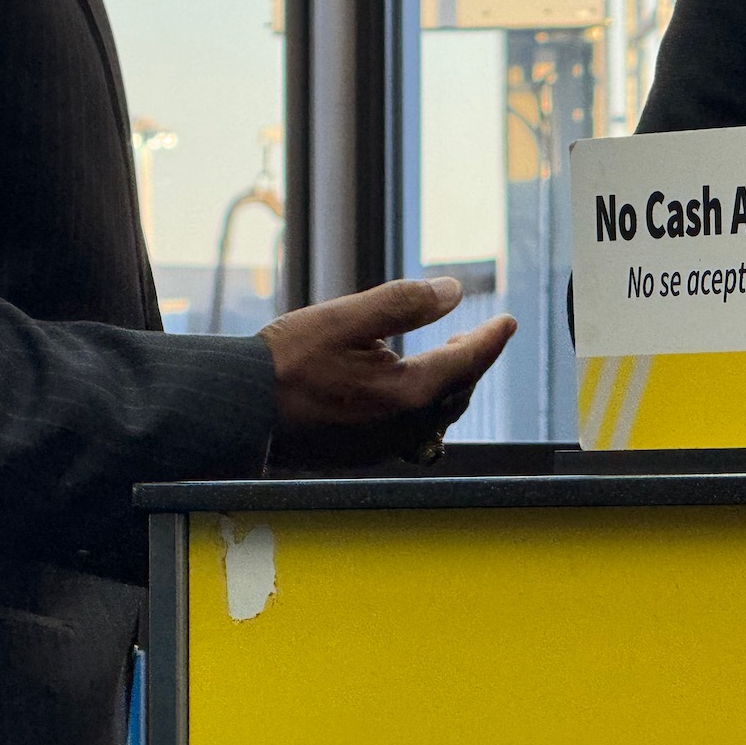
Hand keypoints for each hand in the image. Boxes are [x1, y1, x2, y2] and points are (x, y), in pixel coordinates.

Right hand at [257, 277, 515, 469]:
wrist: (237, 410)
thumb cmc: (286, 362)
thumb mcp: (347, 317)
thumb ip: (404, 303)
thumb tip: (453, 292)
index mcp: (405, 394)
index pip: (466, 362)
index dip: (491, 339)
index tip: (508, 323)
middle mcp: (401, 428)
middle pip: (455, 393)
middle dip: (472, 362)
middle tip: (482, 335)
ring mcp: (381, 446)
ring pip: (434, 415)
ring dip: (449, 384)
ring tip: (450, 356)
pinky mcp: (361, 453)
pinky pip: (410, 429)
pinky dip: (422, 403)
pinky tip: (408, 387)